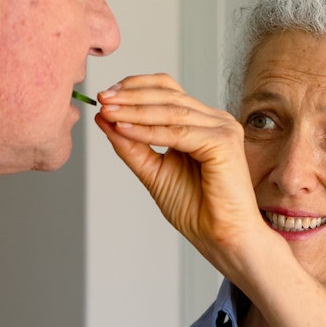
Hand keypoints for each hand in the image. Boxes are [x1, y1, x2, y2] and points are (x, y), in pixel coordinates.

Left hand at [91, 74, 284, 281]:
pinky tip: (124, 129)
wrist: (222, 238)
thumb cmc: (196, 210)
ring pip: (171, 111)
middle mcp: (215, 120)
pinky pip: (178, 133)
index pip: (167, 91)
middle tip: (102, 99)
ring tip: (108, 111)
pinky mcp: (223, 142)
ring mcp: (222, 128)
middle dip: (131, 96)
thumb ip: (132, 146)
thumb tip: (105, 118)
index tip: (104, 96)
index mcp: (202, 122)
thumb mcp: (154, 171)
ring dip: (135, 110)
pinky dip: (148, 131)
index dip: (135, 88)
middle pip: (168, 94)